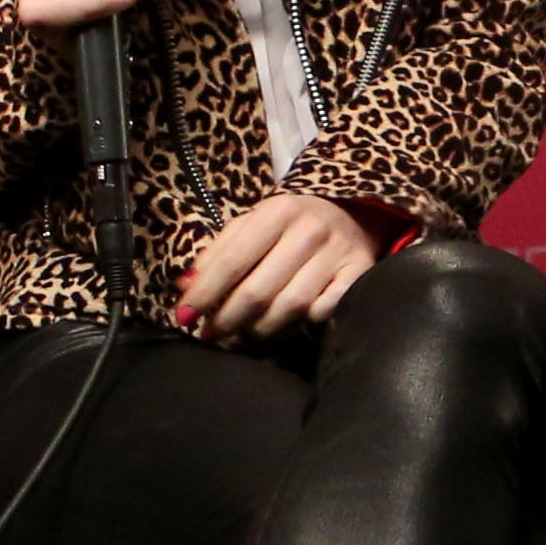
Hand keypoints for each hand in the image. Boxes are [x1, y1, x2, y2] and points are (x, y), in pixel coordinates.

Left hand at [181, 191, 374, 339]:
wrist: (353, 211)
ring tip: (243, 333)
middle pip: (259, 291)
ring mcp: (338, 253)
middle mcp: (310, 230)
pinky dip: (303, 322)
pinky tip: (289, 322)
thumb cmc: (291, 223)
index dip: (205, 293)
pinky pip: (323, 312)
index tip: (185, 316)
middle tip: (212, 333)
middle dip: (228, 319)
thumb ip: (218, 253)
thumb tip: (185, 287)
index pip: (233, 261)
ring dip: (260, 328)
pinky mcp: (360, 273)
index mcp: (278, 211)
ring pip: (290, 308)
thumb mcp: (253, 224)